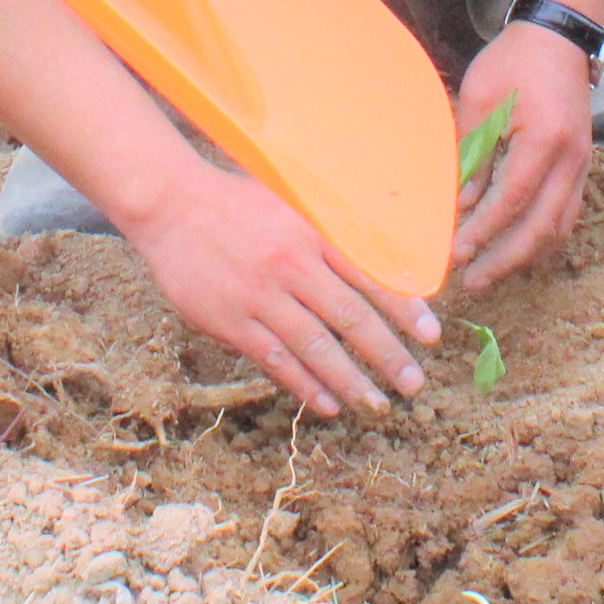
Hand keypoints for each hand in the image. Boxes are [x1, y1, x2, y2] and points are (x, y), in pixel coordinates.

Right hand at [124, 162, 435, 416]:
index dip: (403, 309)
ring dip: (349, 380)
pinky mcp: (231, 321)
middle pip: (349, 317)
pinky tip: (328, 404)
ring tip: (377, 404)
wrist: (172, 206)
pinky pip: (275, 360)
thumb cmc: (240, 201)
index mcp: (311, 232)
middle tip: (413, 384)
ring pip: (314, 347)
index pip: (369, 275)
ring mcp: (260, 297)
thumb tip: (384, 250)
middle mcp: (290, 265)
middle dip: (386, 355)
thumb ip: (332, 226)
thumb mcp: (292, 199)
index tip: (431, 336)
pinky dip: (303, 384)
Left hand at [451, 23, 594, 289]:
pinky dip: (542, 236)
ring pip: (559, 226)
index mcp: (544, 138)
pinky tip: (517, 247)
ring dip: (525, 254)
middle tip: (473, 282)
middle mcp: (571, 157)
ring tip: (492, 271)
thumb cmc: (514, 61)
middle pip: (541, 225)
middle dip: (506, 259)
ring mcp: (582, 163)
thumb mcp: (480, 99)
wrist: (559, 36)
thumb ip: (471, 152)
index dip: (484, 232)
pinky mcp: (581, 164)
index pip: (512, 199)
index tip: (457, 256)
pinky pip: (566, 213)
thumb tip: (459, 205)